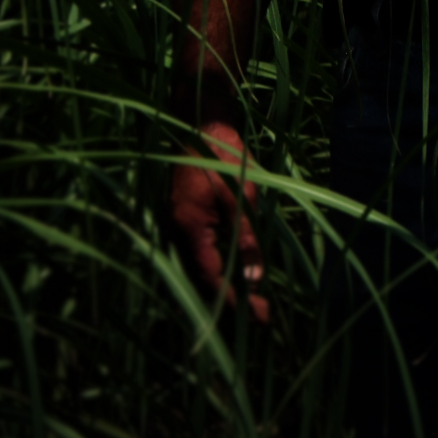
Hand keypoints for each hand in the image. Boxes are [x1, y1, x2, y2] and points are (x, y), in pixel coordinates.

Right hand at [171, 121, 269, 323]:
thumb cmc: (223, 153)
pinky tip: (233, 270)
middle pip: (201, 278)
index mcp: (189, 227)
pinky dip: (215, 265)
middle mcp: (177, 231)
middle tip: (261, 318)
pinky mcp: (182, 215)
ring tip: (251, 302)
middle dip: (231, 300)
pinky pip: (197, 250)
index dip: (236, 301)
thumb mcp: (241, 194)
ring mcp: (177, 223)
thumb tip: (253, 277)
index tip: (261, 318)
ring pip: (198, 266)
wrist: (201, 119)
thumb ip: (245, 236)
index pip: (212, 278)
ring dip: (223, 285)